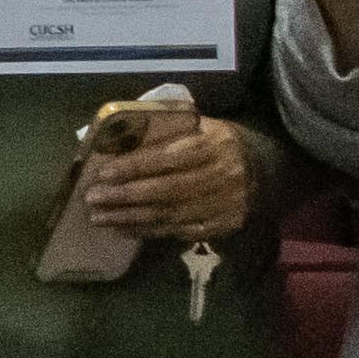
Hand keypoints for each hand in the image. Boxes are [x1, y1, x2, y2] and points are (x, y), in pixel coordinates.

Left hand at [67, 98, 257, 244]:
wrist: (266, 171)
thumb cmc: (220, 142)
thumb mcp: (202, 125)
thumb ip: (169, 128)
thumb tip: (122, 132)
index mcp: (211, 146)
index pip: (166, 159)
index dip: (133, 167)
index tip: (103, 173)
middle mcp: (218, 177)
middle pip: (164, 191)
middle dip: (124, 197)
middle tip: (92, 199)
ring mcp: (222, 205)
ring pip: (169, 215)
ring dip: (129, 218)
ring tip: (99, 218)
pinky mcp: (222, 226)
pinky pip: (179, 232)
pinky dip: (149, 232)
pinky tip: (124, 230)